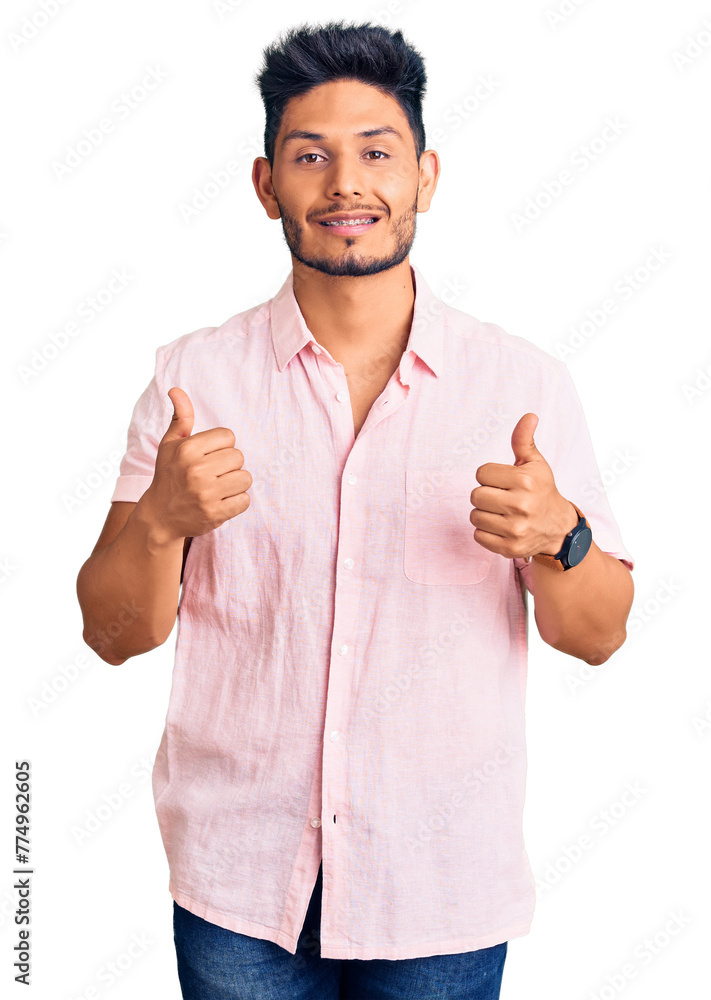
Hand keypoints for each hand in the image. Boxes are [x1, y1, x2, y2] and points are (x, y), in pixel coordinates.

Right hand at [140, 386, 252, 541]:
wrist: (159, 516)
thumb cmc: (169, 475)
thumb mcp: (170, 445)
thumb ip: (180, 417)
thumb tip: (176, 389)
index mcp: (187, 449)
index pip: (229, 436)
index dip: (221, 446)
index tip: (208, 457)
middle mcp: (196, 470)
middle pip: (239, 456)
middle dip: (229, 465)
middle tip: (212, 474)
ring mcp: (205, 494)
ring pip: (245, 478)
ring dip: (235, 484)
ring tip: (218, 488)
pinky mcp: (215, 514)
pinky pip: (245, 500)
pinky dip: (237, 502)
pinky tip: (220, 502)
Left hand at [469, 413, 578, 558]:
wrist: (559, 529)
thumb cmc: (542, 491)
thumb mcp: (535, 464)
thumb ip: (524, 440)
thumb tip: (529, 416)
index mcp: (525, 481)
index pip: (481, 473)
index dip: (489, 476)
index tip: (503, 481)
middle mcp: (521, 505)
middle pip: (475, 495)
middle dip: (485, 495)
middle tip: (501, 498)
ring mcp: (516, 529)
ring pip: (475, 516)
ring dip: (484, 514)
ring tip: (501, 513)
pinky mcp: (510, 548)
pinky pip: (478, 536)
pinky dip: (486, 532)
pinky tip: (501, 527)